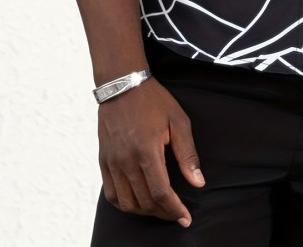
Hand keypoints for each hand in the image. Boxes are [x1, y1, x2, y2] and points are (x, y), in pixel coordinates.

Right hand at [97, 77, 205, 224]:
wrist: (123, 83)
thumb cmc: (154, 100)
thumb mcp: (178, 121)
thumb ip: (188, 154)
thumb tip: (198, 183)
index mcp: (147, 151)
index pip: (161, 193)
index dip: (175, 210)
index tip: (186, 218)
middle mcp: (126, 160)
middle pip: (145, 201)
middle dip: (163, 213)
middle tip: (176, 213)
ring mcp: (112, 162)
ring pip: (127, 203)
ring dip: (145, 212)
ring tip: (160, 209)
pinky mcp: (104, 160)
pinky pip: (111, 194)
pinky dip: (125, 204)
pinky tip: (137, 202)